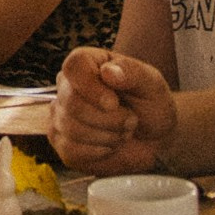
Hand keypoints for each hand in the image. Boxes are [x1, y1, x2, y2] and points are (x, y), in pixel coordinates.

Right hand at [50, 43, 176, 175]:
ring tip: (123, 131)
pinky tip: (111, 144)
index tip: (113, 103)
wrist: (154, 139)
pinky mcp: (62, 143)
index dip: (90, 87)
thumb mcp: (151, 84)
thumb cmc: (151, 105)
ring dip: (108, 135)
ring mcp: (61, 115)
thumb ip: (132, 73)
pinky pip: (71, 150)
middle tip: (131, 120)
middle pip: (71, 102)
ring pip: (71, 128)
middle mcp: (68, 86)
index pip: (73, 67)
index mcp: (88, 63)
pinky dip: (99, 151)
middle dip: (108, 118)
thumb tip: (108, 71)